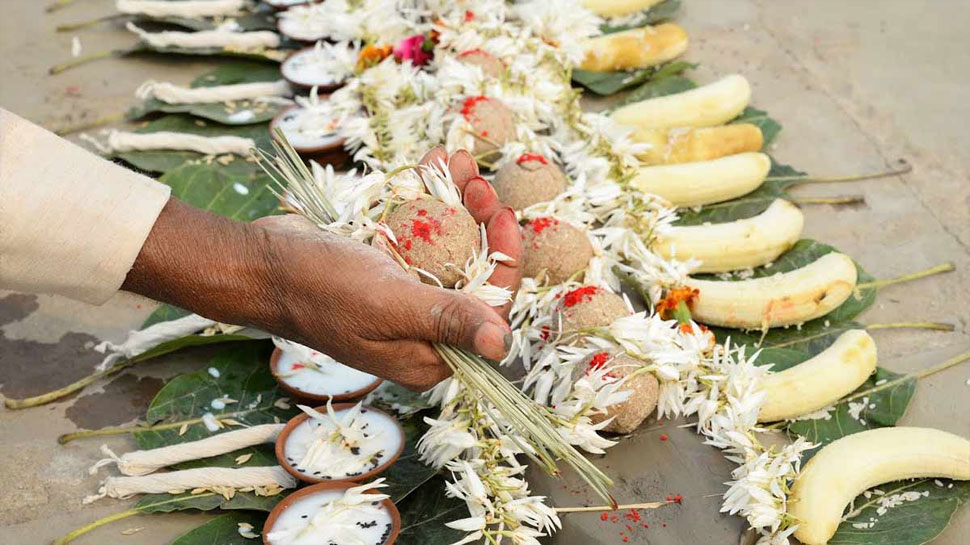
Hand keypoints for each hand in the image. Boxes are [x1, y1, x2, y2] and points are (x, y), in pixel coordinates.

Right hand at [123, 148, 521, 390]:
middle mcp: (422, 332)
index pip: (490, 311)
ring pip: (452, 247)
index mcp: (429, 355)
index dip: (503, 261)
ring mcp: (405, 299)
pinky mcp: (389, 270)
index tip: (499, 213)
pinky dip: (429, 200)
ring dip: (458, 202)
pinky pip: (422, 234)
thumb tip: (503, 346)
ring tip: (455, 161)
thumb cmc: (318, 289)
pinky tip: (433, 165)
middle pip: (474, 273)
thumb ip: (448, 320)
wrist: (258, 263)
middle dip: (480, 221)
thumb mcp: (390, 304)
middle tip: (473, 179)